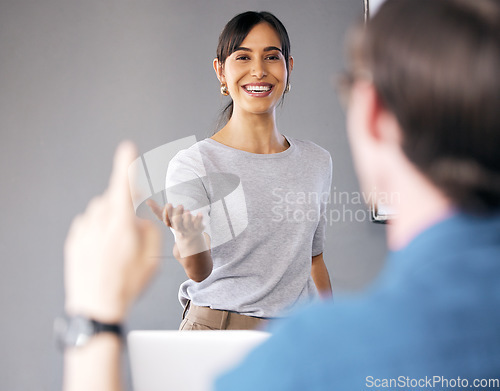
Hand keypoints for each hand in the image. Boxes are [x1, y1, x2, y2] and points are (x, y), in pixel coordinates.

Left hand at [64, 142, 160, 322]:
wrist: (96, 305)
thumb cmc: (126, 283)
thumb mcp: (151, 258)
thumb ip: (149, 230)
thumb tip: (141, 219)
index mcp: (121, 223)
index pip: (123, 185)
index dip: (126, 164)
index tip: (127, 148)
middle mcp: (99, 221)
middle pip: (114, 200)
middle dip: (125, 208)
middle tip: (132, 234)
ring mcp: (84, 230)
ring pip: (101, 212)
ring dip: (111, 220)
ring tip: (117, 249)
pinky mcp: (75, 239)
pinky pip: (90, 225)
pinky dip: (98, 231)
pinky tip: (104, 253)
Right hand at [146, 200, 203, 239]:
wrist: (190, 236)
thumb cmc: (177, 223)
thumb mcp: (167, 217)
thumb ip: (157, 209)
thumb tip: (147, 201)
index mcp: (172, 225)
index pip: (169, 219)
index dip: (169, 212)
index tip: (168, 204)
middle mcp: (181, 228)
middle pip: (178, 223)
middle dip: (178, 215)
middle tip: (180, 205)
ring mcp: (190, 229)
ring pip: (188, 225)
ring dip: (187, 218)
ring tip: (187, 211)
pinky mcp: (199, 228)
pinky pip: (199, 224)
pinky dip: (199, 219)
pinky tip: (200, 213)